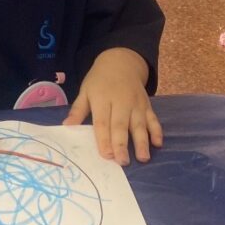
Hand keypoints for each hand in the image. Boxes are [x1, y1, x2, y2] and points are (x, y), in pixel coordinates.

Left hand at [63, 48, 161, 164]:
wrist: (121, 62)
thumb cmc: (99, 80)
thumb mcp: (85, 91)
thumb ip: (78, 110)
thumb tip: (66, 126)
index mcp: (102, 99)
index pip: (102, 121)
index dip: (104, 139)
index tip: (106, 155)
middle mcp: (121, 102)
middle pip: (121, 125)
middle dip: (122, 144)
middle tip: (123, 162)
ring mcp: (136, 104)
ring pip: (140, 124)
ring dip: (142, 142)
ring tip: (143, 158)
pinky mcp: (147, 105)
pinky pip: (153, 119)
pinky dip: (157, 131)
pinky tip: (158, 144)